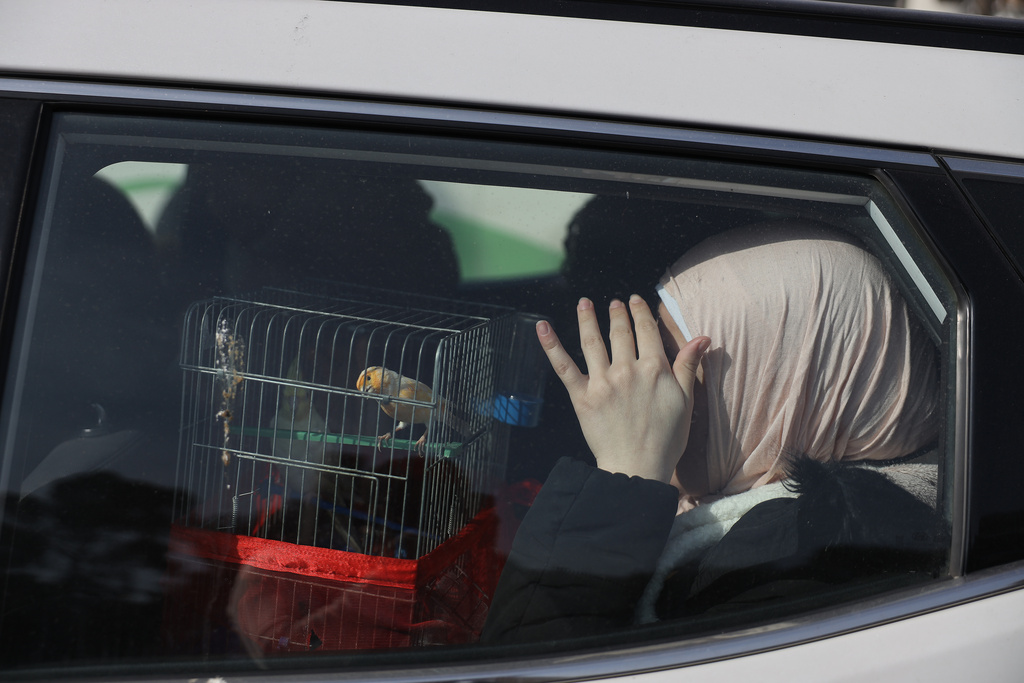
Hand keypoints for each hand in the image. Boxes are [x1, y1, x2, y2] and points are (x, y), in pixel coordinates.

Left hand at [536, 295, 709, 483]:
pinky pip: (563, 366)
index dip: (641, 313)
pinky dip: (551, 345)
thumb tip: (703, 338)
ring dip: (588, 319)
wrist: (637, 468)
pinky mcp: (582, 396)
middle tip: (615, 302)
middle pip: (621, 333)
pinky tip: (542, 326)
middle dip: (618, 313)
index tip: (636, 301)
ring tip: (584, 303)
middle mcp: (627, 370)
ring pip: (592, 342)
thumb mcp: (685, 401)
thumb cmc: (666, 440)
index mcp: (654, 369)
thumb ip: (688, 366)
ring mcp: (603, 382)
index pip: (646, 331)